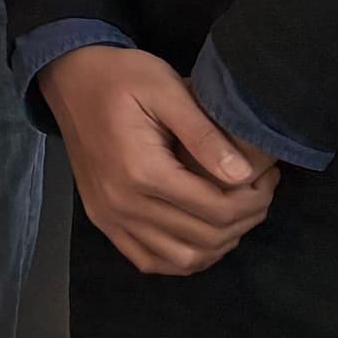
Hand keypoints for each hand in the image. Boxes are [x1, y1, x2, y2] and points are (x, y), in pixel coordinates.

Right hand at [37, 45, 278, 275]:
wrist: (69, 78)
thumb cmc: (121, 76)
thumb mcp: (166, 89)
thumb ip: (204, 133)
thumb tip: (243, 174)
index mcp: (140, 170)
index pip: (215, 209)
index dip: (253, 201)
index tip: (268, 179)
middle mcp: (122, 203)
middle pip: (204, 238)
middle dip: (244, 220)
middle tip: (259, 193)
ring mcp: (109, 217)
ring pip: (181, 260)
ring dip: (217, 245)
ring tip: (234, 213)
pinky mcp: (103, 220)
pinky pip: (148, 260)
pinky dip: (181, 259)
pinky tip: (199, 236)